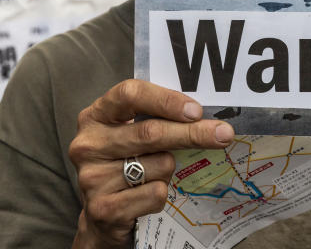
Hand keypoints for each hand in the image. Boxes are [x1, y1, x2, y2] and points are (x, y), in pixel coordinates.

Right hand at [69, 80, 233, 247]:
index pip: (130, 94)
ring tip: (154, 175)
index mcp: (96, 115)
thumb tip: (208, 116)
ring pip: (159, 164)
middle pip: (150, 132)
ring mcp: (91, 178)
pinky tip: (147, 196)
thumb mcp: (132, 134)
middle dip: (192, 133)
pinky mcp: (102, 208)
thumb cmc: (126, 164)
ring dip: (170, 170)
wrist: (103, 216)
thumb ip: (157, 119)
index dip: (166, 100)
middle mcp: (88, 144)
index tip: (196, 110)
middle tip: (223, 134)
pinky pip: (155, 193)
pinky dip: (162, 193)